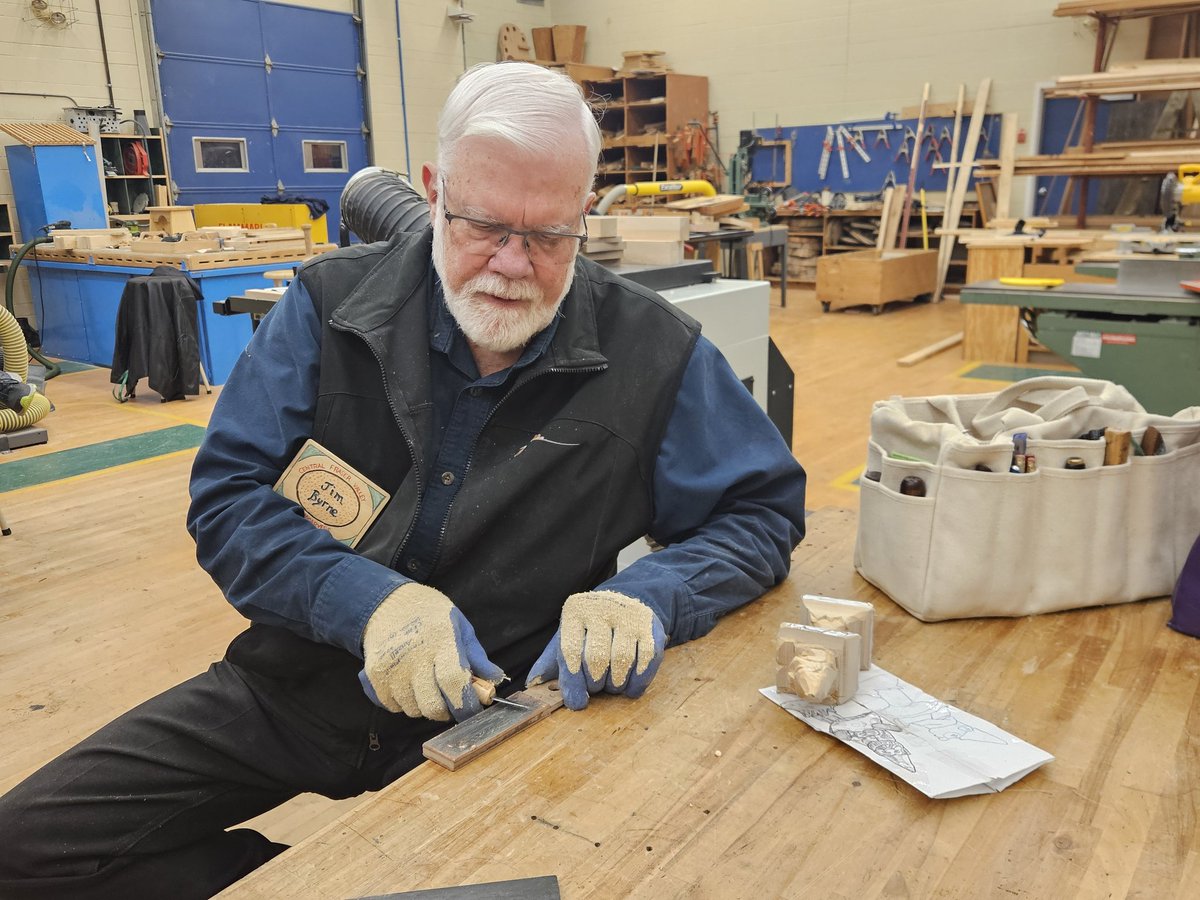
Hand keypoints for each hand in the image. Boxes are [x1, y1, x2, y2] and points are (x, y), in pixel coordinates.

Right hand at [359, 583, 504, 721]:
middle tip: (451, 701)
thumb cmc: (430, 615)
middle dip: (446, 711)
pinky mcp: (374, 675)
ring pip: (413, 710)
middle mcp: (414, 657)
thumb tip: (495, 682)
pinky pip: (393, 706)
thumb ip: (477, 656)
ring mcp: (391, 668)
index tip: (473, 710)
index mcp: (441, 641)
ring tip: (428, 686)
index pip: (453, 682)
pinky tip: (409, 684)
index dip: (465, 704)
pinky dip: (404, 703)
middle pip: (432, 705)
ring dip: (424, 706)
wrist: (387, 603)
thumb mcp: (460, 626)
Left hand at [526, 590, 664, 709]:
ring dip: (616, 685)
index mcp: (575, 610)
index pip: (571, 651)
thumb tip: (533, 684)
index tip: (577, 702)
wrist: (625, 603)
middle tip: (596, 688)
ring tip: (611, 686)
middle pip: (597, 658)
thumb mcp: (567, 638)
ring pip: (622, 661)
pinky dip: (637, 682)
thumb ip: (551, 661)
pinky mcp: (651, 626)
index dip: (573, 682)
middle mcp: (602, 608)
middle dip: (595, 683)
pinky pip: (646, 662)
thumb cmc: (590, 628)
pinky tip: (629, 687)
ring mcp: (629, 615)